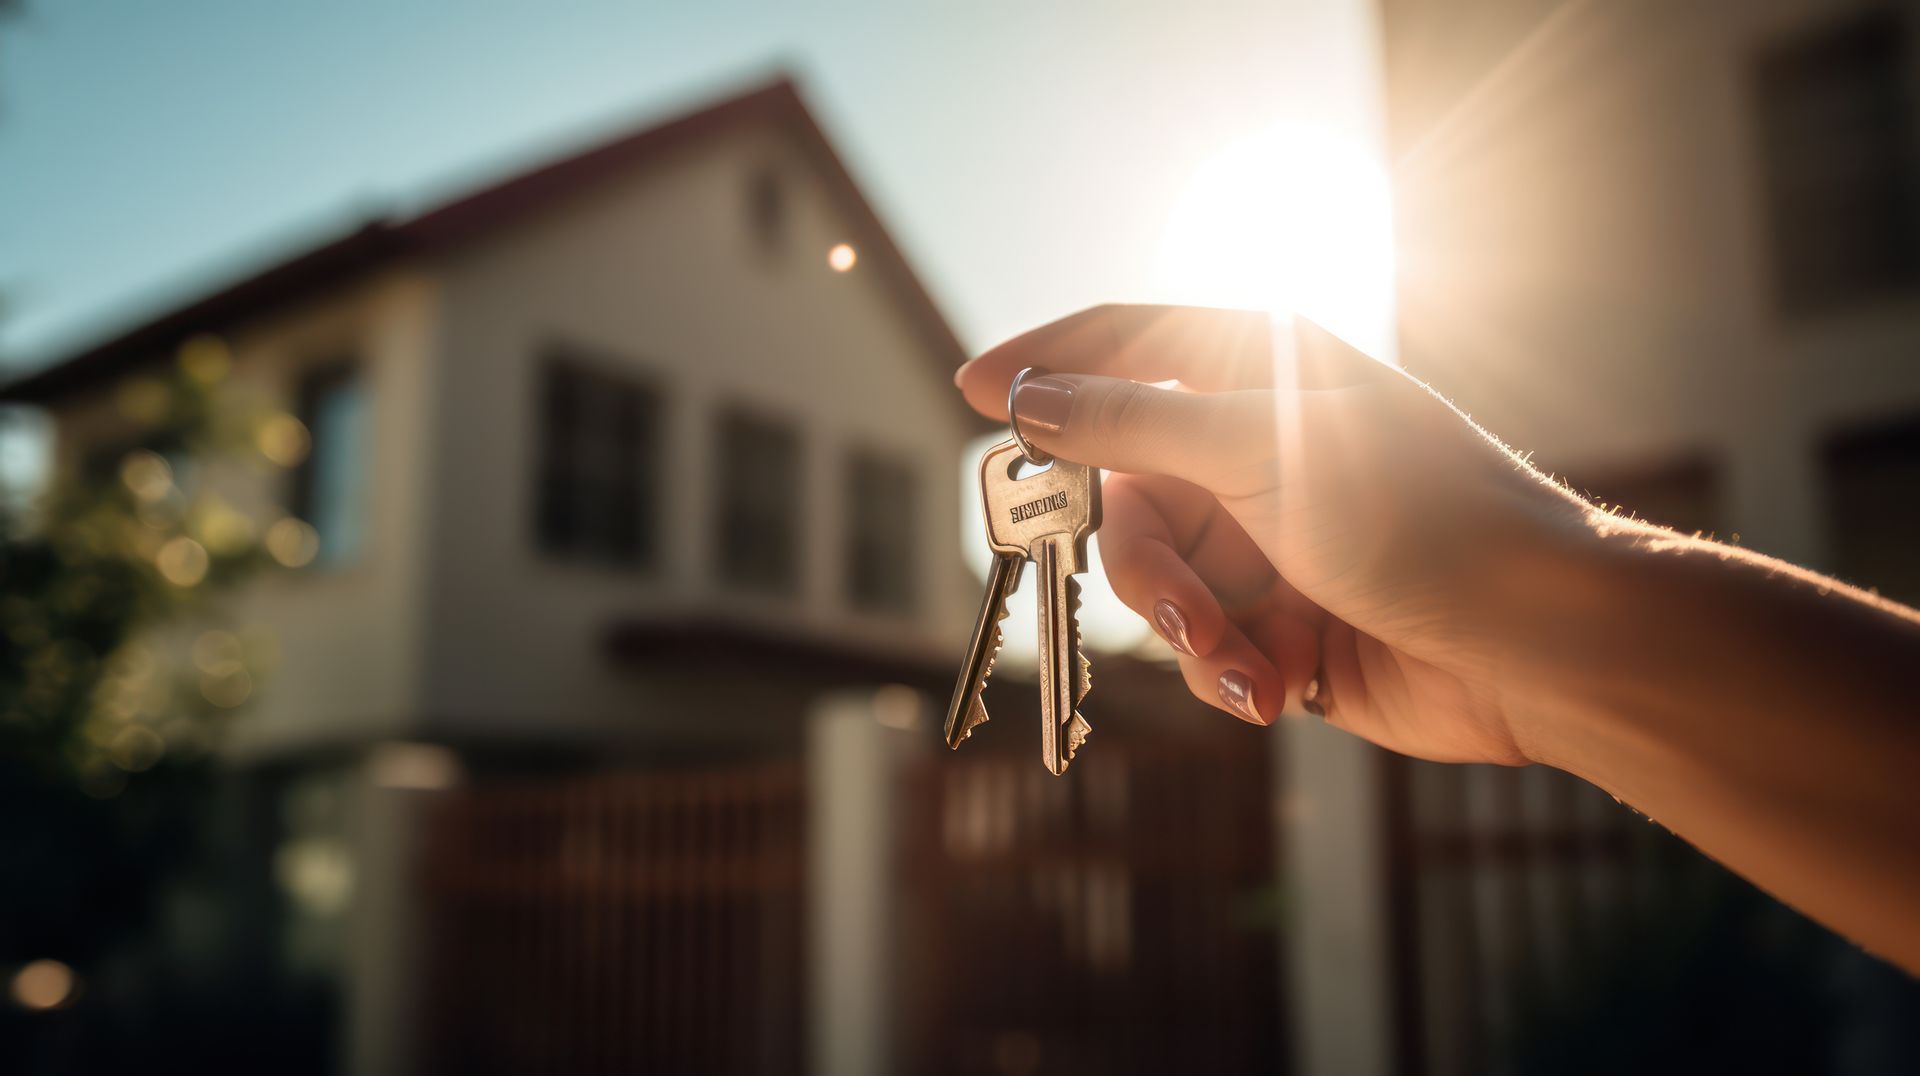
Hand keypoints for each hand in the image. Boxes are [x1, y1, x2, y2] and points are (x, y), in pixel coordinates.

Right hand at [956, 305, 1592, 765]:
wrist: (1533, 647)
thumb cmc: (1416, 517)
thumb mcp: (1258, 450)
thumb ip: (1130, 423)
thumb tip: (1024, 397)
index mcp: (1260, 370)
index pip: (1124, 342)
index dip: (1045, 362)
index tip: (971, 391)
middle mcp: (1255, 446)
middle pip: (1123, 493)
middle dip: (1147, 569)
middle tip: (1185, 614)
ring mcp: (1265, 539)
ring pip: (1156, 585)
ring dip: (1196, 636)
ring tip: (1252, 667)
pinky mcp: (1277, 624)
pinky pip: (1200, 648)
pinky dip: (1229, 674)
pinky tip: (1284, 689)